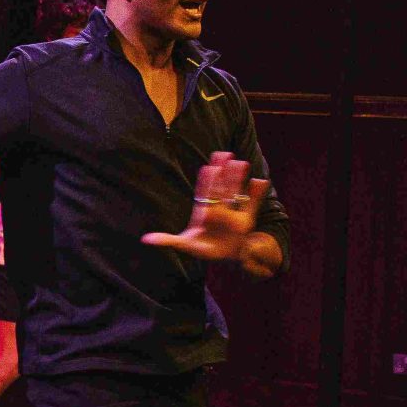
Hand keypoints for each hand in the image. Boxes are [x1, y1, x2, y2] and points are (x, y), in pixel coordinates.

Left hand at [142, 152, 268, 265]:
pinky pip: (251, 203)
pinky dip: (256, 193)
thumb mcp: (184, 246)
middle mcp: (218, 207)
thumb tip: (145, 240)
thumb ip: (167, 241)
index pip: (204, 194)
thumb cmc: (201, 248)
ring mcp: (232, 210)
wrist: (221, 253)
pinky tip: (261, 180)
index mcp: (203, 211)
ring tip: (241, 162)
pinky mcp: (245, 216)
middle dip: (222, 172)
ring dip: (237, 178)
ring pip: (234, 191)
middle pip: (220, 188)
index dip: (206, 182)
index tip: (208, 168)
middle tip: (223, 153)